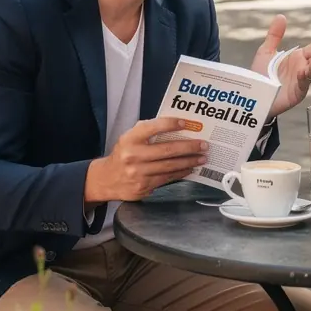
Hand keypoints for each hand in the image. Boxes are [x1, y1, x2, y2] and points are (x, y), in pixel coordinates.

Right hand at [84, 118, 209, 203]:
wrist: (107, 179)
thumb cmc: (123, 154)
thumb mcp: (129, 138)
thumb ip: (147, 131)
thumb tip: (175, 125)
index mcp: (130, 139)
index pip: (152, 128)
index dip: (170, 124)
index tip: (186, 123)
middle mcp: (133, 156)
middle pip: (167, 150)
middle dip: (189, 147)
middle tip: (203, 145)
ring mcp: (139, 173)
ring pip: (170, 166)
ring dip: (189, 161)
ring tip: (202, 157)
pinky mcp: (144, 187)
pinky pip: (167, 178)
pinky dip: (181, 173)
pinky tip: (190, 168)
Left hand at [252, 15, 310, 116]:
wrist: (254, 97)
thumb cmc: (261, 76)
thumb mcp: (266, 52)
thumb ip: (274, 35)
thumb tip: (281, 16)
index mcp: (297, 57)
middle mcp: (302, 67)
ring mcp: (301, 80)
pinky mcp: (297, 91)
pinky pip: (303, 82)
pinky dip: (305, 75)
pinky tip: (304, 70)